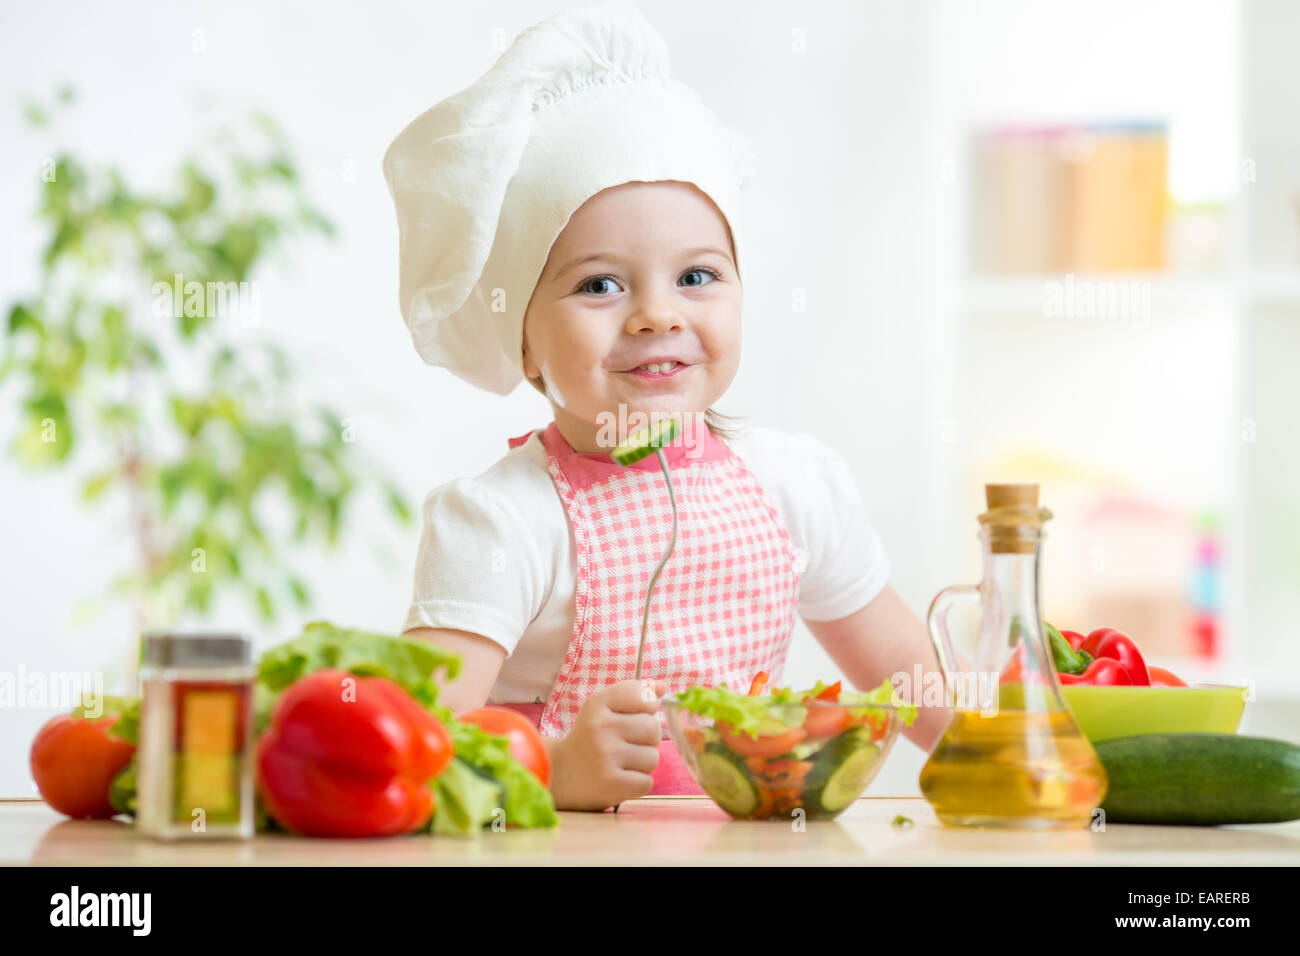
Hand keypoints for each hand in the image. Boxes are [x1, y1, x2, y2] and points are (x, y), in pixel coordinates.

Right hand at [548, 679, 665, 810]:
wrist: (560, 773)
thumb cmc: (590, 737)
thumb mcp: (604, 708)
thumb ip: (635, 694)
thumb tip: (663, 686)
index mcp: (598, 704)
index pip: (642, 695)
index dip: (648, 706)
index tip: (635, 715)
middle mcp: (600, 727)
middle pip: (653, 728)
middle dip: (648, 738)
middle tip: (628, 744)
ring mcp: (605, 756)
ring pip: (652, 758)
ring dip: (643, 763)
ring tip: (622, 763)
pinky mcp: (611, 784)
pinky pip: (647, 782)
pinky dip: (638, 783)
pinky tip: (621, 779)